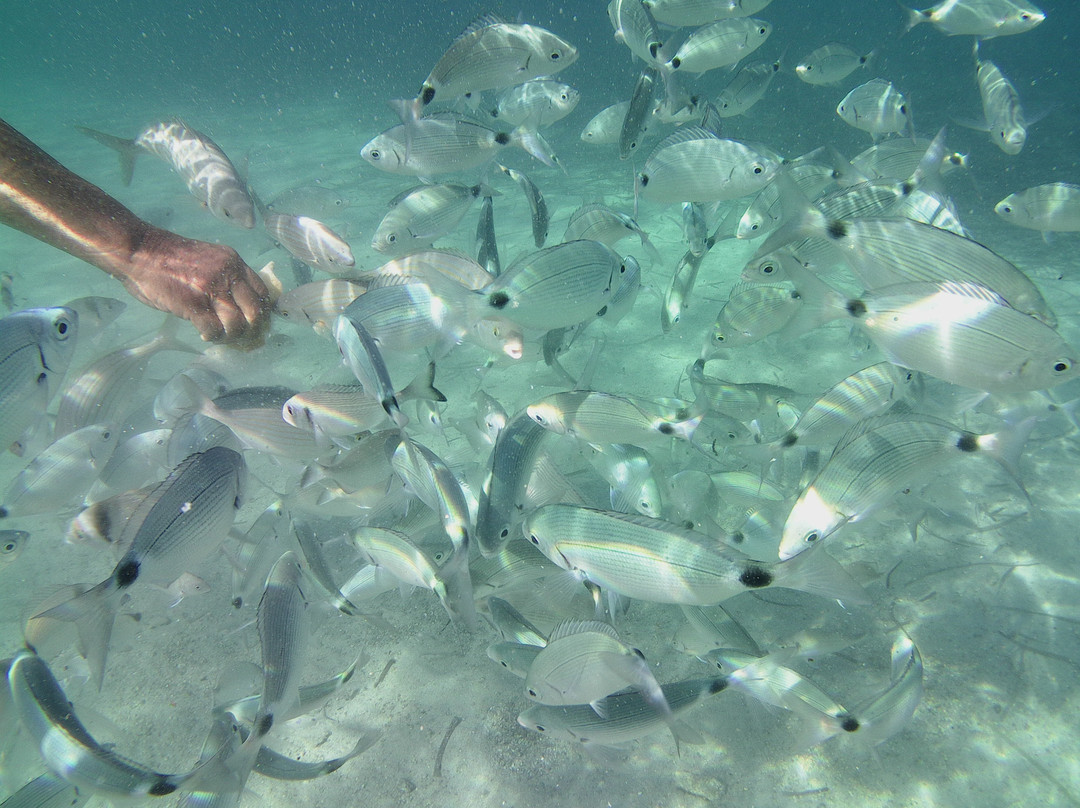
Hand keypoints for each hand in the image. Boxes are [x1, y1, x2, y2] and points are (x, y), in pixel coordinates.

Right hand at [123, 227, 270, 348]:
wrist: (138, 250)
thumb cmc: (169, 259)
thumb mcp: (209, 260)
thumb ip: (226, 277)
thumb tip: (241, 307)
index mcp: (233, 263)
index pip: (263, 292)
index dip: (262, 313)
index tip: (254, 324)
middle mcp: (228, 274)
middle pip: (256, 312)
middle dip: (252, 330)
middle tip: (241, 338)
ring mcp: (211, 289)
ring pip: (238, 324)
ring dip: (231, 337)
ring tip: (219, 336)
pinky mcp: (193, 304)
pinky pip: (214, 330)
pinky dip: (213, 337)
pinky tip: (205, 334)